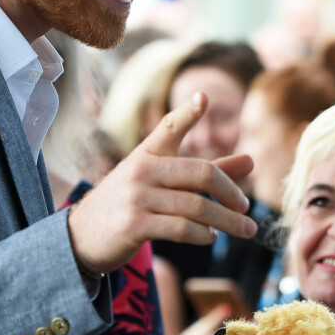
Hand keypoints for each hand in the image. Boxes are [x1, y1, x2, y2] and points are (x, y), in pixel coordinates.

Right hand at [68, 93, 256, 275]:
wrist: (83, 235)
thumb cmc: (131, 202)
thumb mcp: (164, 182)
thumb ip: (208, 172)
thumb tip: (251, 161)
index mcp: (148, 152)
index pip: (170, 126)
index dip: (188, 113)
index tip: (203, 97)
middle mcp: (142, 169)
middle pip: (201, 174)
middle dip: (231, 193)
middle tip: (247, 207)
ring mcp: (136, 196)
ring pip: (196, 207)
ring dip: (227, 221)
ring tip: (245, 229)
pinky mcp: (134, 224)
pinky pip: (181, 229)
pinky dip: (202, 235)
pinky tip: (210, 237)